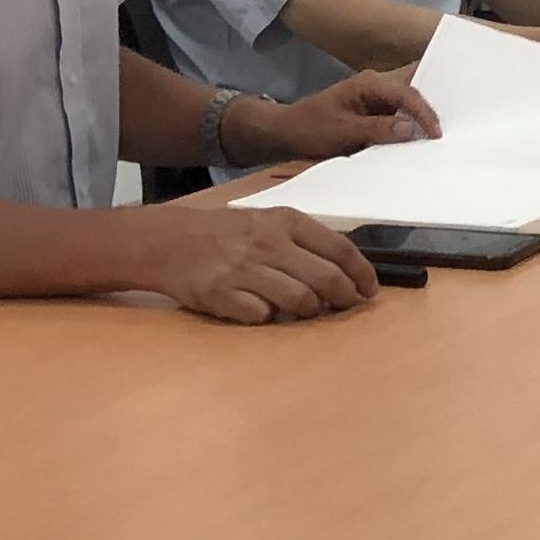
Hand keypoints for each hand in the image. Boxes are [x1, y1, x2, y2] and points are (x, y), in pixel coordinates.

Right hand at [135, 198, 377, 323]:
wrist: (170, 241)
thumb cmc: (227, 234)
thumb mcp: (268, 222)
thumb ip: (304, 241)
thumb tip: (346, 269)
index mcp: (286, 222)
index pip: (340, 249)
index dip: (362, 273)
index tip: (370, 290)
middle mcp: (268, 243)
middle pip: (327, 279)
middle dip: (345, 298)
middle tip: (346, 306)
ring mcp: (245, 269)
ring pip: (300, 300)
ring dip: (311, 311)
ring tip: (307, 310)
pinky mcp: (222, 293)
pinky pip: (262, 315)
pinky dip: (270, 318)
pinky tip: (264, 311)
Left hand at [248, 74, 439, 160]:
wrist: (285, 133)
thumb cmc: (310, 129)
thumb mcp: (343, 132)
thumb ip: (378, 129)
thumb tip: (411, 128)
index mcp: (369, 83)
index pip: (407, 93)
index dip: (424, 113)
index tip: (436, 135)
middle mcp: (376, 85)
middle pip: (413, 89)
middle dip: (433, 103)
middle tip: (457, 121)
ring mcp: (375, 99)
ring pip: (408, 103)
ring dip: (422, 116)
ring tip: (443, 131)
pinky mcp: (373, 113)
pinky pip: (398, 115)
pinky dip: (410, 125)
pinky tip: (420, 139)